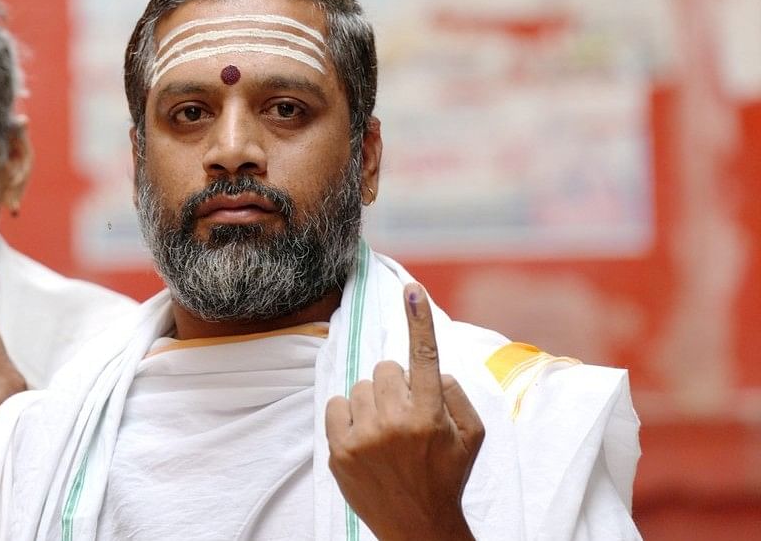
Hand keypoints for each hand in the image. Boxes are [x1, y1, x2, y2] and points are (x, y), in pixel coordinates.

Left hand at [325, 282, 484, 540]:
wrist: (417, 526)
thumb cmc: (446, 476)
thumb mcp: (472, 437)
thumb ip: (457, 396)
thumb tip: (434, 369)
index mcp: (431, 415)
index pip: (425, 357)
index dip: (419, 320)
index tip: (412, 289)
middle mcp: (396, 422)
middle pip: (385, 369)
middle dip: (395, 385)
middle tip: (404, 414)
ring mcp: (364, 436)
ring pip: (359, 386)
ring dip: (371, 401)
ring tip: (385, 432)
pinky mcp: (338, 449)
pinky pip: (335, 404)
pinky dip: (347, 414)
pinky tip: (363, 436)